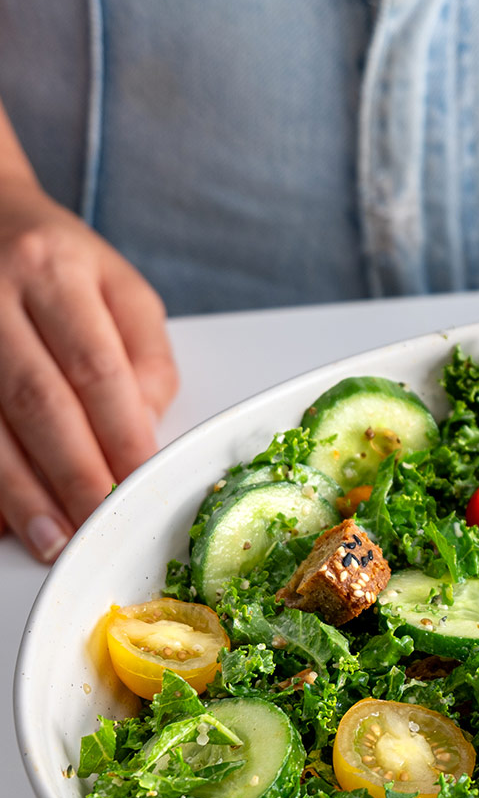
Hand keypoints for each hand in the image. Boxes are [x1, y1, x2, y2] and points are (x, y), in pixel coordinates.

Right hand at [0, 178, 176, 560]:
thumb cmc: (55, 261)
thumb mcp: (118, 285)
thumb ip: (146, 354)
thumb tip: (145, 426)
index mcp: (55, 269)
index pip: (96, 367)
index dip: (120, 434)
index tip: (140, 482)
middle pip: (38, 399)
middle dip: (72, 473)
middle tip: (98, 525)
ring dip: (19, 489)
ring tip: (51, 537)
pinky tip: (2, 517)